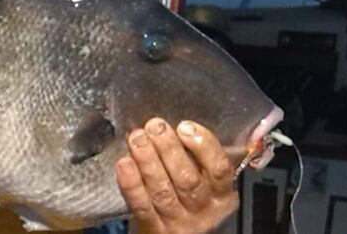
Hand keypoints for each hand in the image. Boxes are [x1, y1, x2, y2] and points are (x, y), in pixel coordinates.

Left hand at [116, 118, 237, 233]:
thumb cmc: (189, 200)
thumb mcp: (205, 182)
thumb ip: (198, 157)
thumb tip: (176, 124)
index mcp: (222, 195)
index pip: (219, 169)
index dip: (203, 146)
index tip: (184, 126)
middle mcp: (203, 210)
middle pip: (188, 180)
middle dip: (169, 149)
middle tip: (154, 126)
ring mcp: (178, 222)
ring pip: (163, 191)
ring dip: (148, 161)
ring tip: (137, 138)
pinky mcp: (153, 229)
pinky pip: (142, 206)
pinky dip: (132, 184)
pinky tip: (124, 163)